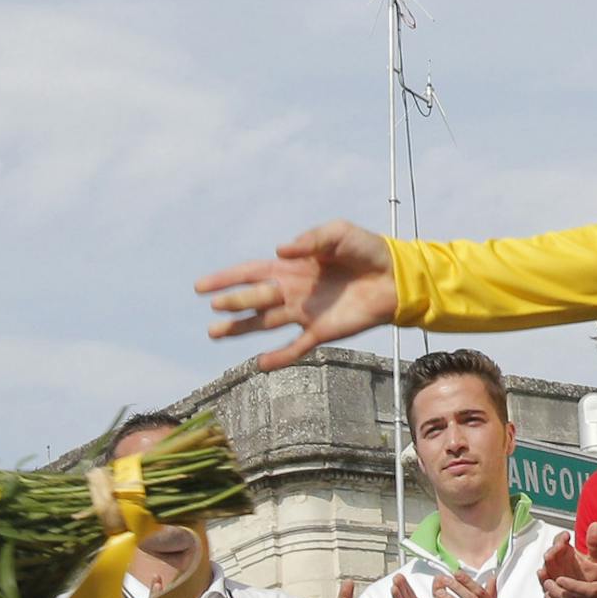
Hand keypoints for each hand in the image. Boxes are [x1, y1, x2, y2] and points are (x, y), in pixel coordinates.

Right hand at [197, 220, 399, 370]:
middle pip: (253, 299)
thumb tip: (280, 251)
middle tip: (214, 308)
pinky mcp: (321, 331)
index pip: (251, 273)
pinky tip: (261, 364)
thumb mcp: (337, 233)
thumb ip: (309, 240)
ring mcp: (304, 313)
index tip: (201, 287)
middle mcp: (292, 291)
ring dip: (241, 329)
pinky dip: (279, 357)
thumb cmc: (366, 250)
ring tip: (215, 333)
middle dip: (232, 303)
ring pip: (265, 323)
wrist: (395, 277)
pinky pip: (296, 347)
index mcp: (291, 267)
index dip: (226, 279)